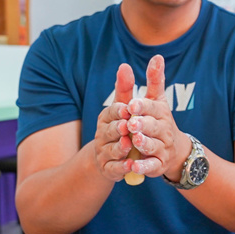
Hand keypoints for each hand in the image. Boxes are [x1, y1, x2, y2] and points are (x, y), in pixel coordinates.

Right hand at [93, 63, 135, 181]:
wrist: (111, 156)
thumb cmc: (121, 125)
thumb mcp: (124, 106)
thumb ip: (125, 88)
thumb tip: (125, 65)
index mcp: (107, 117)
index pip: (111, 111)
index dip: (119, 110)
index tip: (128, 108)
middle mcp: (103, 134)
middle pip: (111, 130)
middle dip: (119, 128)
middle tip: (128, 126)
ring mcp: (105, 151)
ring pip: (112, 148)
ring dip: (120, 147)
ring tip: (128, 144)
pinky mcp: (109, 168)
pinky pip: (115, 168)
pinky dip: (123, 167)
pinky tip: (131, 165)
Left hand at [124, 54, 188, 179]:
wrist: (176, 151)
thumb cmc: (159, 120)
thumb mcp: (157, 100)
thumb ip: (154, 80)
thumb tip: (157, 56)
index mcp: (161, 113)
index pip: (152, 107)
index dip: (142, 106)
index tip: (132, 104)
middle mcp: (164, 130)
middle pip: (153, 127)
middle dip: (143, 125)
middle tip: (132, 124)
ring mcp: (162, 148)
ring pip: (153, 146)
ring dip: (143, 144)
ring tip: (135, 141)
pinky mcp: (158, 164)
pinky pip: (152, 166)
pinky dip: (143, 167)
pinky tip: (134, 166)